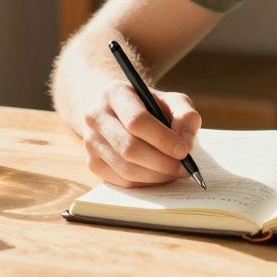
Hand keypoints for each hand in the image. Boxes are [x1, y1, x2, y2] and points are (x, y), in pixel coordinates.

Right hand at [80, 80, 201, 187]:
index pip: (136, 121)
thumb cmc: (150, 107)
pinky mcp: (93, 163)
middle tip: (184, 167)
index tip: (184, 151)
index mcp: (115, 93)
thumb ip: (185, 116)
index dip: (162, 139)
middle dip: (162, 162)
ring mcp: (90, 141)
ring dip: (156, 175)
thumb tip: (185, 143)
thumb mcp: (171, 101)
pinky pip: (121, 182)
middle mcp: (96, 116)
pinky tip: (159, 175)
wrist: (120, 112)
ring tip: (175, 171)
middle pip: (129, 148)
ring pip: (126, 169)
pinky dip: (145, 183)